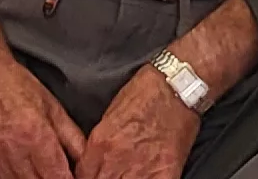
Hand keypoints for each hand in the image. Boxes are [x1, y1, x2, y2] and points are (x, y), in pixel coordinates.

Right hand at [0, 56, 84, 178]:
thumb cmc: (17, 89)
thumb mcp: (54, 109)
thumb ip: (74, 139)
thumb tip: (87, 164)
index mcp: (36, 136)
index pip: (59, 177)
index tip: (74, 177)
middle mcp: (14, 153)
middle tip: (58, 172)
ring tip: (41, 171)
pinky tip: (23, 172)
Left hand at [74, 72, 200, 178]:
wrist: (175, 87)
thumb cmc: (143, 95)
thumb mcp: (109, 117)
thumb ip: (99, 144)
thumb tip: (92, 163)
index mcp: (100, 143)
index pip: (83, 175)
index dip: (86, 177)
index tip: (91, 175)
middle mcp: (116, 160)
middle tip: (112, 174)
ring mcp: (141, 169)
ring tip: (127, 176)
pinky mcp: (165, 173)